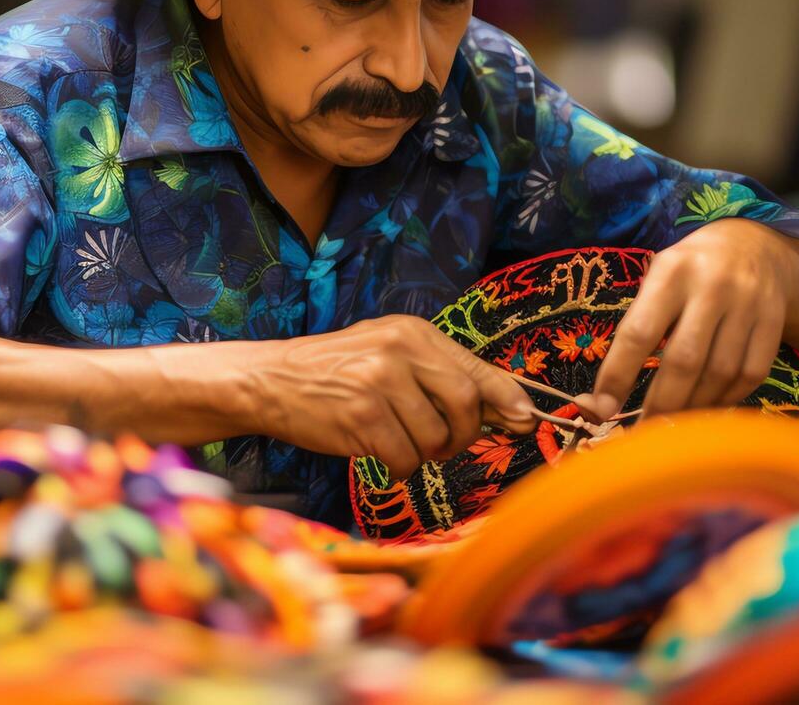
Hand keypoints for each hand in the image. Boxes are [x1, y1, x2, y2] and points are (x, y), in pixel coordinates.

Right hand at [245, 315, 537, 478]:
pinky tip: (380, 453)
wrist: (271, 381)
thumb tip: (508, 409)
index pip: (475, 367)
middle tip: (442, 443)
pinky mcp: (361, 415)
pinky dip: (400, 467)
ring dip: (424, 453)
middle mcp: (399, 350)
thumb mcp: (388, 355)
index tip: (527, 419)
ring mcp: (380, 381)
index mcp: (412, 332)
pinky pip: (405, 458)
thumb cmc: (336, 373)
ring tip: (398, 442)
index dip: (507, 398)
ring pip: (435, 438)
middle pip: (465, 404)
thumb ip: (440, 375)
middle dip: (462, 435)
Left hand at [586, 219, 798, 420]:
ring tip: (673, 425)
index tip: (600, 410)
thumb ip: (636, 328)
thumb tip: (601, 399)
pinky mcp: (775, 322)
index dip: (618, 375)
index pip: (639, 331)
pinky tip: (706, 407)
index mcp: (672, 271)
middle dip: (660, 404)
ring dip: (693, 408)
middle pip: (684, 360)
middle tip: (642, 432)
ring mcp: (749, 304)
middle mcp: (713, 285)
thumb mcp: (659, 278)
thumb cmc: (690, 271)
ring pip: (719, 373)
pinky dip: (726, 399)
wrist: (757, 245)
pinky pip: (750, 374)